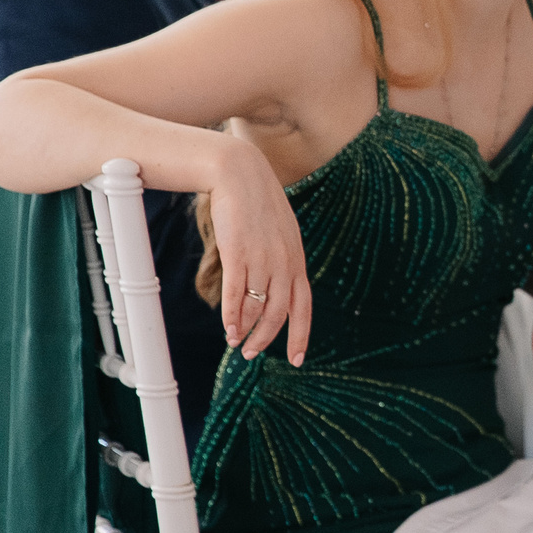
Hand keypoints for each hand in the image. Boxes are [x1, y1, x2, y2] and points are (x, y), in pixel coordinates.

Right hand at [205, 135, 313, 364]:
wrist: (239, 174)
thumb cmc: (255, 204)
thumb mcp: (278, 233)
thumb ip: (279, 259)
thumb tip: (271, 284)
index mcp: (296, 259)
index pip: (304, 306)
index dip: (300, 334)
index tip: (296, 359)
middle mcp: (284, 263)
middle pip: (280, 312)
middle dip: (267, 338)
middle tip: (253, 354)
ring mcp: (263, 259)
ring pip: (258, 306)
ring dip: (247, 330)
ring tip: (237, 343)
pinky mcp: (239, 253)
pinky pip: (238, 293)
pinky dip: (233, 316)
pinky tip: (228, 330)